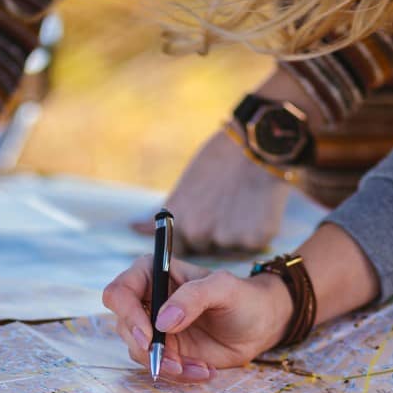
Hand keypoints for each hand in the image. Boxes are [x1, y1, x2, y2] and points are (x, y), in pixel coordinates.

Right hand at [102, 256, 292, 380]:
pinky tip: (205, 370)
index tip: (149, 336)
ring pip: (139, 352)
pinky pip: (159, 367)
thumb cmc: (243, 297)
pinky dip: (180, 375)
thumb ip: (194, 296)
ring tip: (200, 367)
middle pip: (124, 327)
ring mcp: (154, 328)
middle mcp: (147, 300)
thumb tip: (163, 320)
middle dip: (148, 349)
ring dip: (166, 365)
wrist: (260, 325)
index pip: (119, 293)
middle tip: (175, 362)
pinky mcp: (165, 351)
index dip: (128, 315)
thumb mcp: (224, 288)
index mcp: (153, 273)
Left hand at [140, 130, 289, 252]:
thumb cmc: (220, 160)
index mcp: (178, 220)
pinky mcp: (254, 240)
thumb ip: (166, 213)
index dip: (193, 234)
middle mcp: (198, 234)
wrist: (257, 144)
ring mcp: (227, 239)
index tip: (206, 217)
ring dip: (237, 234)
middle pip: (206, 248)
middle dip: (216, 232)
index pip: (179, 247)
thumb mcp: (185, 186)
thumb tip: (134, 228)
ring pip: (231, 247)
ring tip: (244, 203)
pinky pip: (254, 244)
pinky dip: (258, 231)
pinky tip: (259, 207)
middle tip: (228, 205)